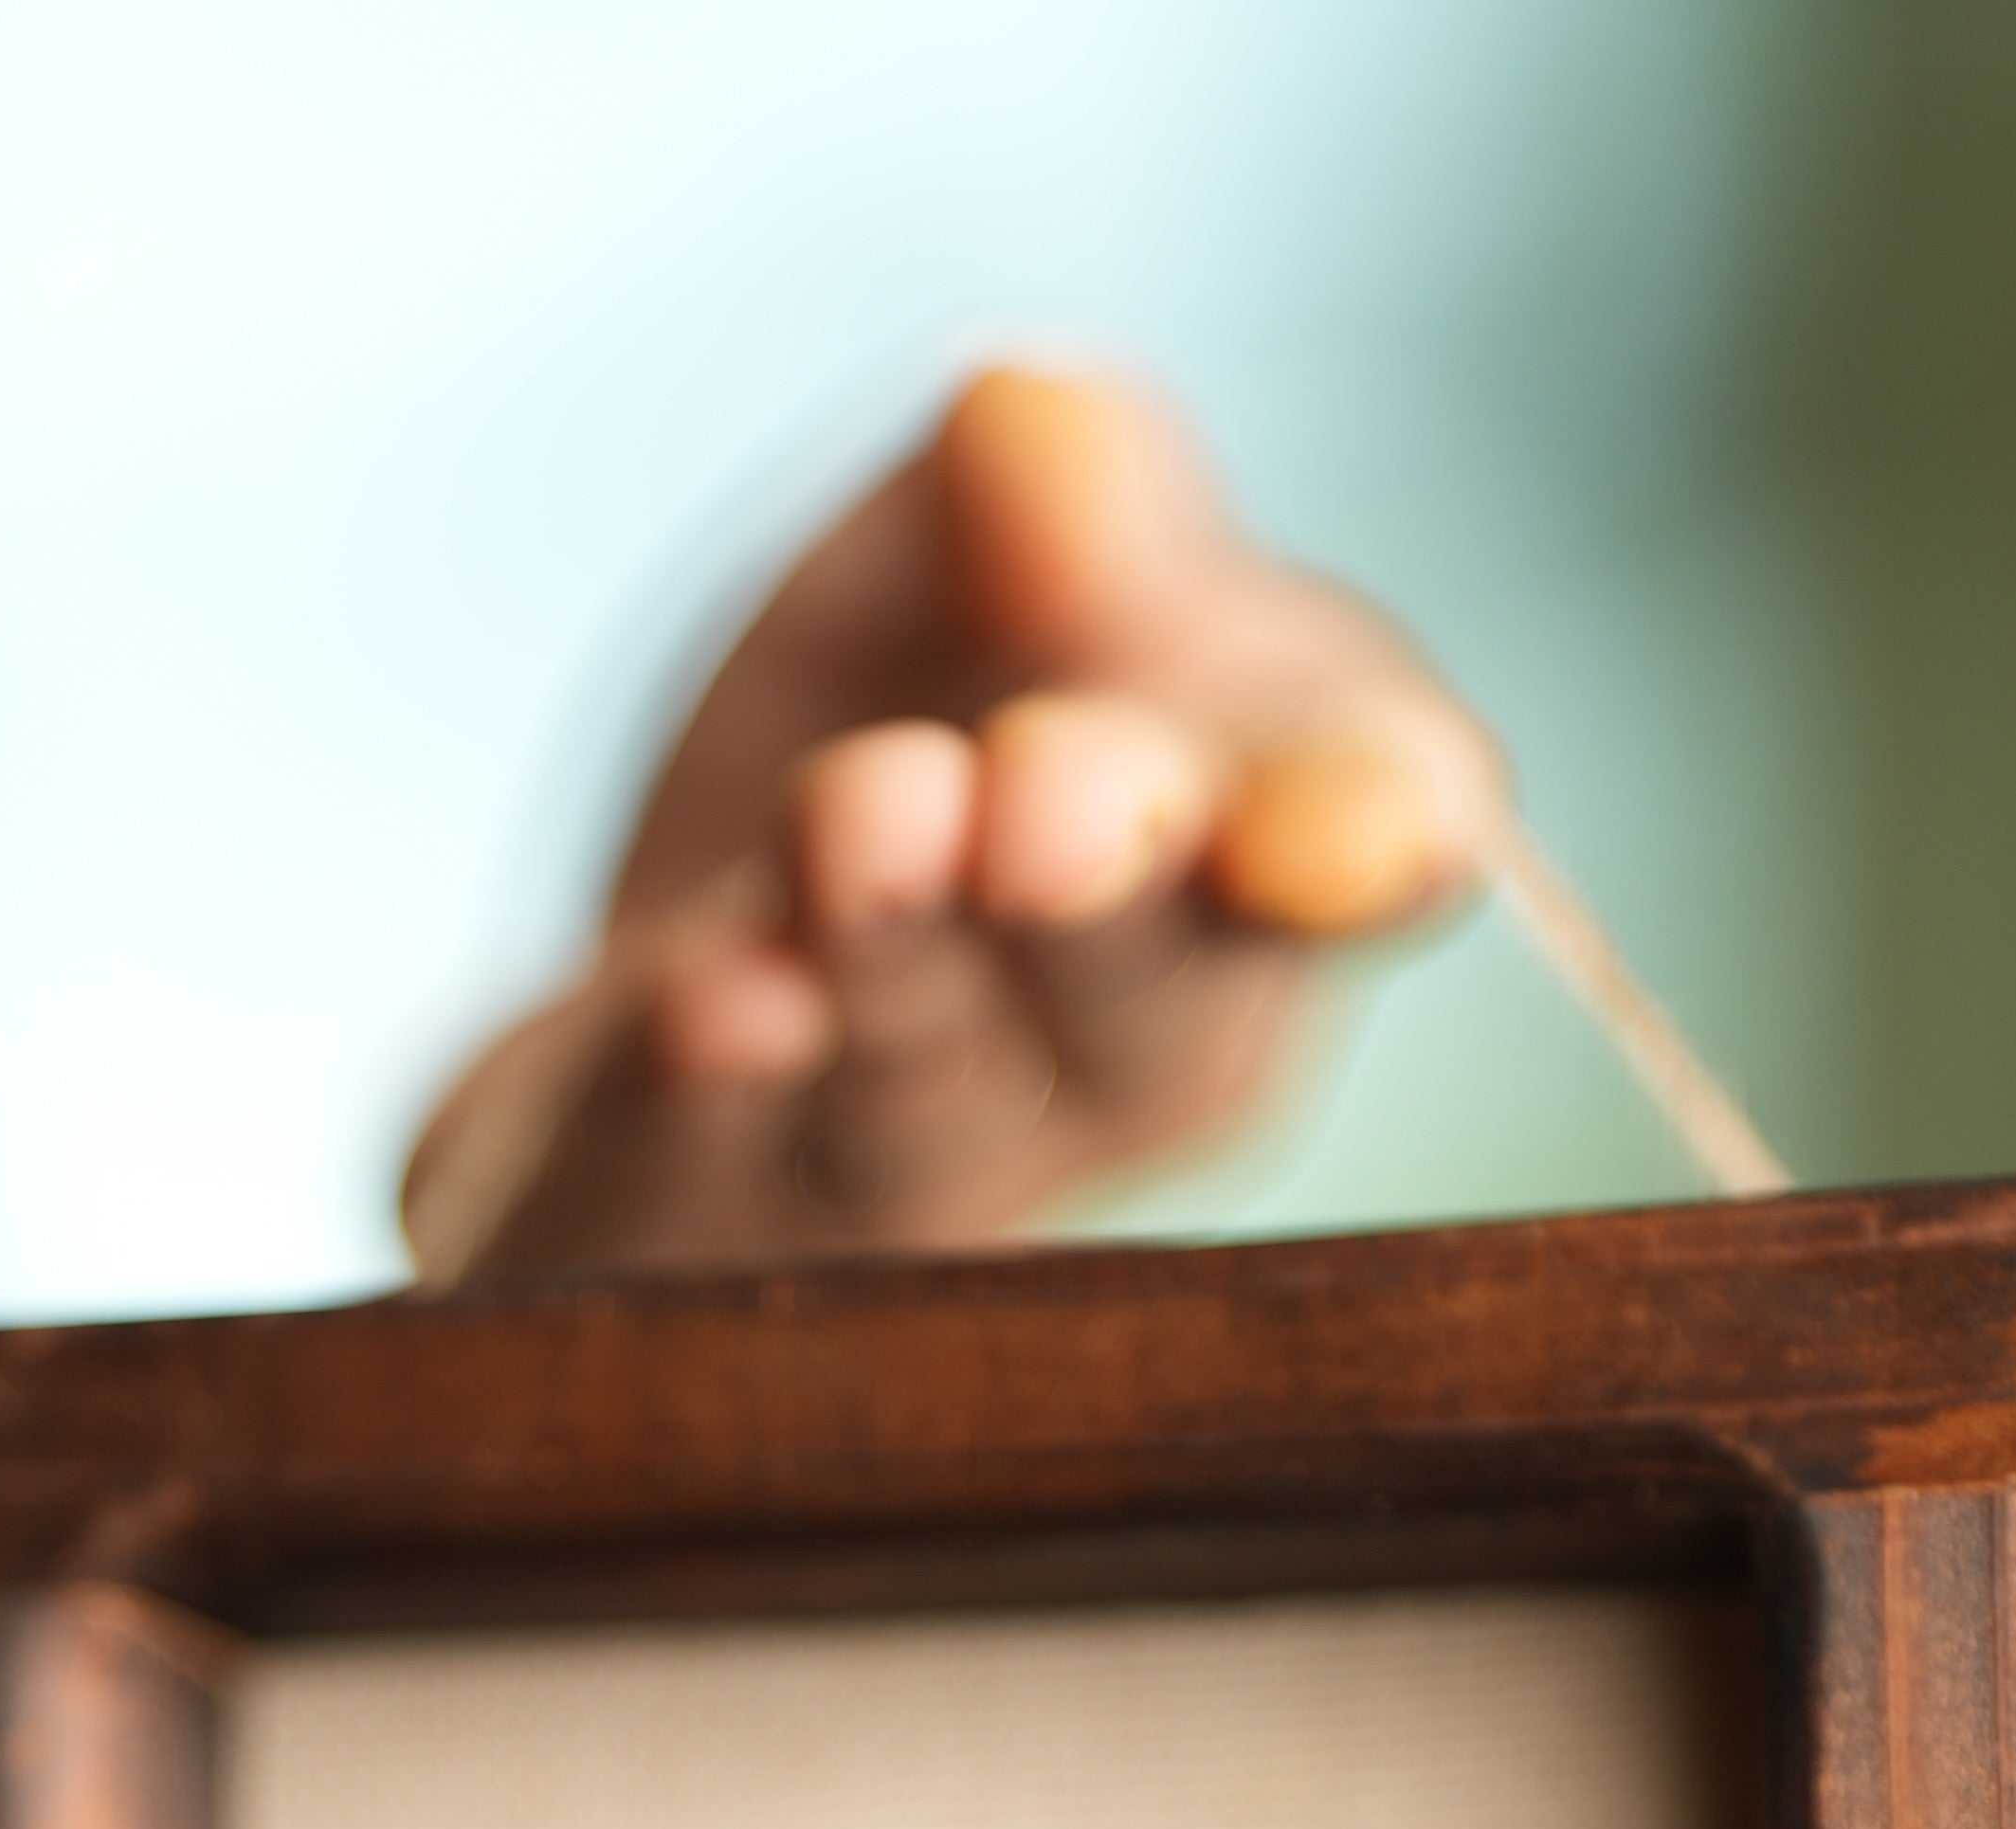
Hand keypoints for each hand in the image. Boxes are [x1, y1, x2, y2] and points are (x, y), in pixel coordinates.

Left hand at [401, 366, 1501, 1281]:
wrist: (633, 982)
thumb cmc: (864, 747)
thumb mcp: (944, 556)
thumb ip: (1019, 483)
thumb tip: (1038, 424)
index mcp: (1244, 872)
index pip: (1359, 853)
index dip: (1371, 842)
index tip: (1381, 826)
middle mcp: (1105, 1069)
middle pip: (1154, 1020)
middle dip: (1112, 897)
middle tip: (1054, 795)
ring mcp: (891, 1175)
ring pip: (930, 1097)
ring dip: (908, 956)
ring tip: (868, 815)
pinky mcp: (672, 1217)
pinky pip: (702, 1177)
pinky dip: (711, 1094)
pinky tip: (716, 1007)